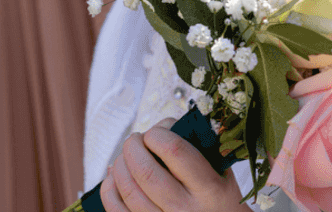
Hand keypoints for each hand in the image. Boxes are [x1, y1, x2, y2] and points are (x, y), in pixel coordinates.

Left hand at [101, 118, 250, 211]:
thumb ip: (200, 147)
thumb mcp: (222, 172)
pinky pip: (117, 210)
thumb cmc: (220, 201)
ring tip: (126, 155)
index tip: (156, 132)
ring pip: (128, 190)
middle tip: (136, 139)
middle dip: (133, 146)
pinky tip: (115, 176)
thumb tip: (162, 128)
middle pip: (145, 171)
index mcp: (209, 189)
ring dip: (120, 164)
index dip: (158, 134)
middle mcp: (185, 209)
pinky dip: (109, 189)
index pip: (175, 151)